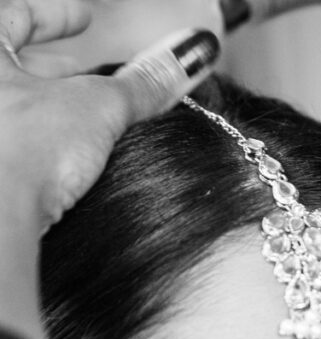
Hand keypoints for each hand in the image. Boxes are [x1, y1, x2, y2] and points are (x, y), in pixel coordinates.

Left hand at [0, 0, 218, 338]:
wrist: (1, 216)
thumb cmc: (21, 150)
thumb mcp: (98, 106)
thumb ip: (141, 85)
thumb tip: (183, 64)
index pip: (17, 15)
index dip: (55, 16)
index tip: (81, 18)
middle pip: (11, 65)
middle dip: (51, 67)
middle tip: (81, 71)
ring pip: (12, 108)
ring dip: (47, 110)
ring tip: (82, 123)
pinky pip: (12, 150)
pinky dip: (37, 148)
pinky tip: (63, 165)